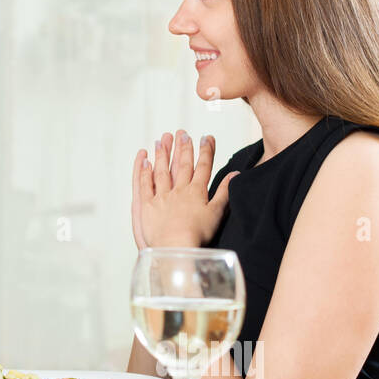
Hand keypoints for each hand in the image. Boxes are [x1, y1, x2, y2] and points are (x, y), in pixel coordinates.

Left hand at [131, 129, 236, 249]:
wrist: (176, 246)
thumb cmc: (198, 235)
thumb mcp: (217, 213)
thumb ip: (225, 192)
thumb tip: (234, 175)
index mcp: (196, 192)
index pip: (203, 167)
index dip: (205, 152)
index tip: (206, 138)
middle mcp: (179, 191)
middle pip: (181, 165)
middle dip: (183, 148)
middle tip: (183, 133)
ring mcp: (161, 197)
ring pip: (162, 171)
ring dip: (163, 154)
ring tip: (162, 139)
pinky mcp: (147, 206)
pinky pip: (145, 185)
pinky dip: (144, 171)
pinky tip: (144, 159)